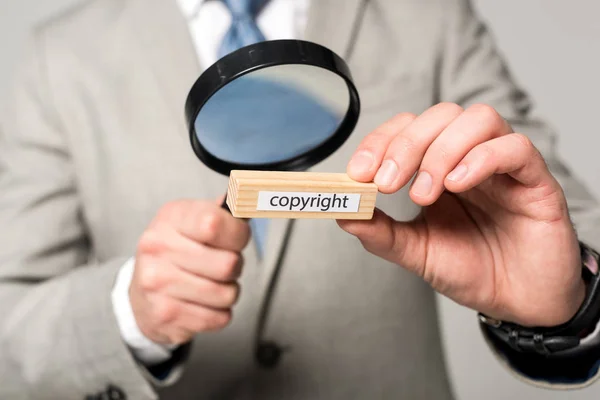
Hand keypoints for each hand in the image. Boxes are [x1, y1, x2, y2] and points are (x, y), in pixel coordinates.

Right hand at [130, 199, 249, 344]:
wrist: (140, 296)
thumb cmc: (176, 254)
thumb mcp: (194, 221)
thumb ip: (225, 211)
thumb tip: (252, 196)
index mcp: (171, 217)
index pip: (215, 223)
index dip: (238, 234)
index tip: (236, 237)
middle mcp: (158, 247)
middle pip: (229, 264)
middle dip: (235, 267)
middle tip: (220, 266)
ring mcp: (158, 282)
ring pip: (227, 294)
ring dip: (227, 293)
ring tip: (209, 285)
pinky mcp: (165, 314)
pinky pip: (218, 318)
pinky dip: (217, 314)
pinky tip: (199, 304)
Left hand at [339, 103, 584, 326]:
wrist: (519, 303)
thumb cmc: (472, 270)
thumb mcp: (417, 251)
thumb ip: (381, 232)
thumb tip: (343, 212)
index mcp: (438, 168)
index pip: (408, 128)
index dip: (380, 142)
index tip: (359, 173)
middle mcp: (470, 157)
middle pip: (440, 115)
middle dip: (406, 145)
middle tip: (387, 184)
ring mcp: (504, 166)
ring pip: (478, 118)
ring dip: (443, 150)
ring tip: (426, 193)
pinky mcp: (536, 181)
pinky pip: (516, 147)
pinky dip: (482, 158)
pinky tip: (458, 185)